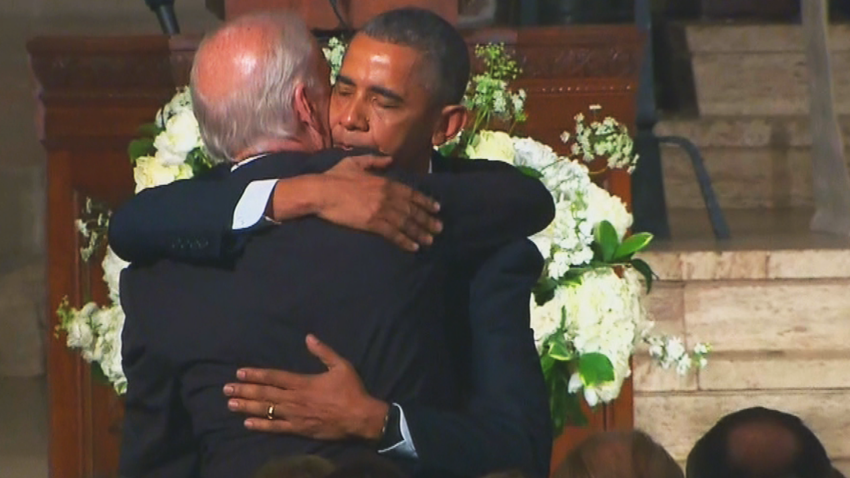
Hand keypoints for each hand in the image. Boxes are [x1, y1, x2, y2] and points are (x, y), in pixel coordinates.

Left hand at [224, 334, 388, 440]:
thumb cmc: (352, 391)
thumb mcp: (341, 365)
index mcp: (303, 382)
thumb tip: (308, 337)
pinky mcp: (299, 430)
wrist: (360, 418)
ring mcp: (296, 416)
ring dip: (247, 406)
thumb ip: (323, 352)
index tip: (240, 373)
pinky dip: (262, 425)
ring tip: (230, 404)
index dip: (256, 375)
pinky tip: (248, 423)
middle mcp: (295, 399)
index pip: (274, 377)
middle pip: (265, 394)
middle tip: (226, 389)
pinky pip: (276, 428)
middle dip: (244, 390)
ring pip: (267, 410)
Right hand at [318, 155, 442, 251]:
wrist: (320, 192)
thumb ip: (375, 161)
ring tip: (430, 240)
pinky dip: (405, 240)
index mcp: (384, 181)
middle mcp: (387, 196)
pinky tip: (413, 247)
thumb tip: (390, 160)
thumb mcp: (356, 162)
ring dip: (420, 232)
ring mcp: (380, 210)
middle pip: (412, 210)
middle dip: (427, 220)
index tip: (437, 208)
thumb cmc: (334, 176)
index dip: (425, 201)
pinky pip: (392, 233)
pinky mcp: (371, 223)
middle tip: (439, 228)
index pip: (411, 193)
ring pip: (405, 223)